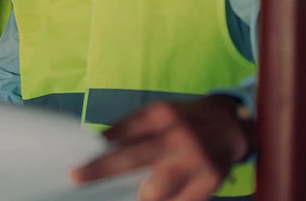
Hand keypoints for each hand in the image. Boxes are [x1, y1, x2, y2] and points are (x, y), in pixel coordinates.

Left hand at [71, 95, 249, 200]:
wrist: (229, 125)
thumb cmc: (183, 121)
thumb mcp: (158, 114)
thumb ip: (132, 129)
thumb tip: (100, 148)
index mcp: (162, 115)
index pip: (125, 130)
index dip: (102, 144)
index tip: (79, 156)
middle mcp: (179, 136)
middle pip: (134, 158)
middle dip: (102, 170)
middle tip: (76, 177)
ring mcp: (196, 160)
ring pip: (155, 189)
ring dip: (139, 197)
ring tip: (133, 196)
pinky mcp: (211, 181)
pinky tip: (152, 200)